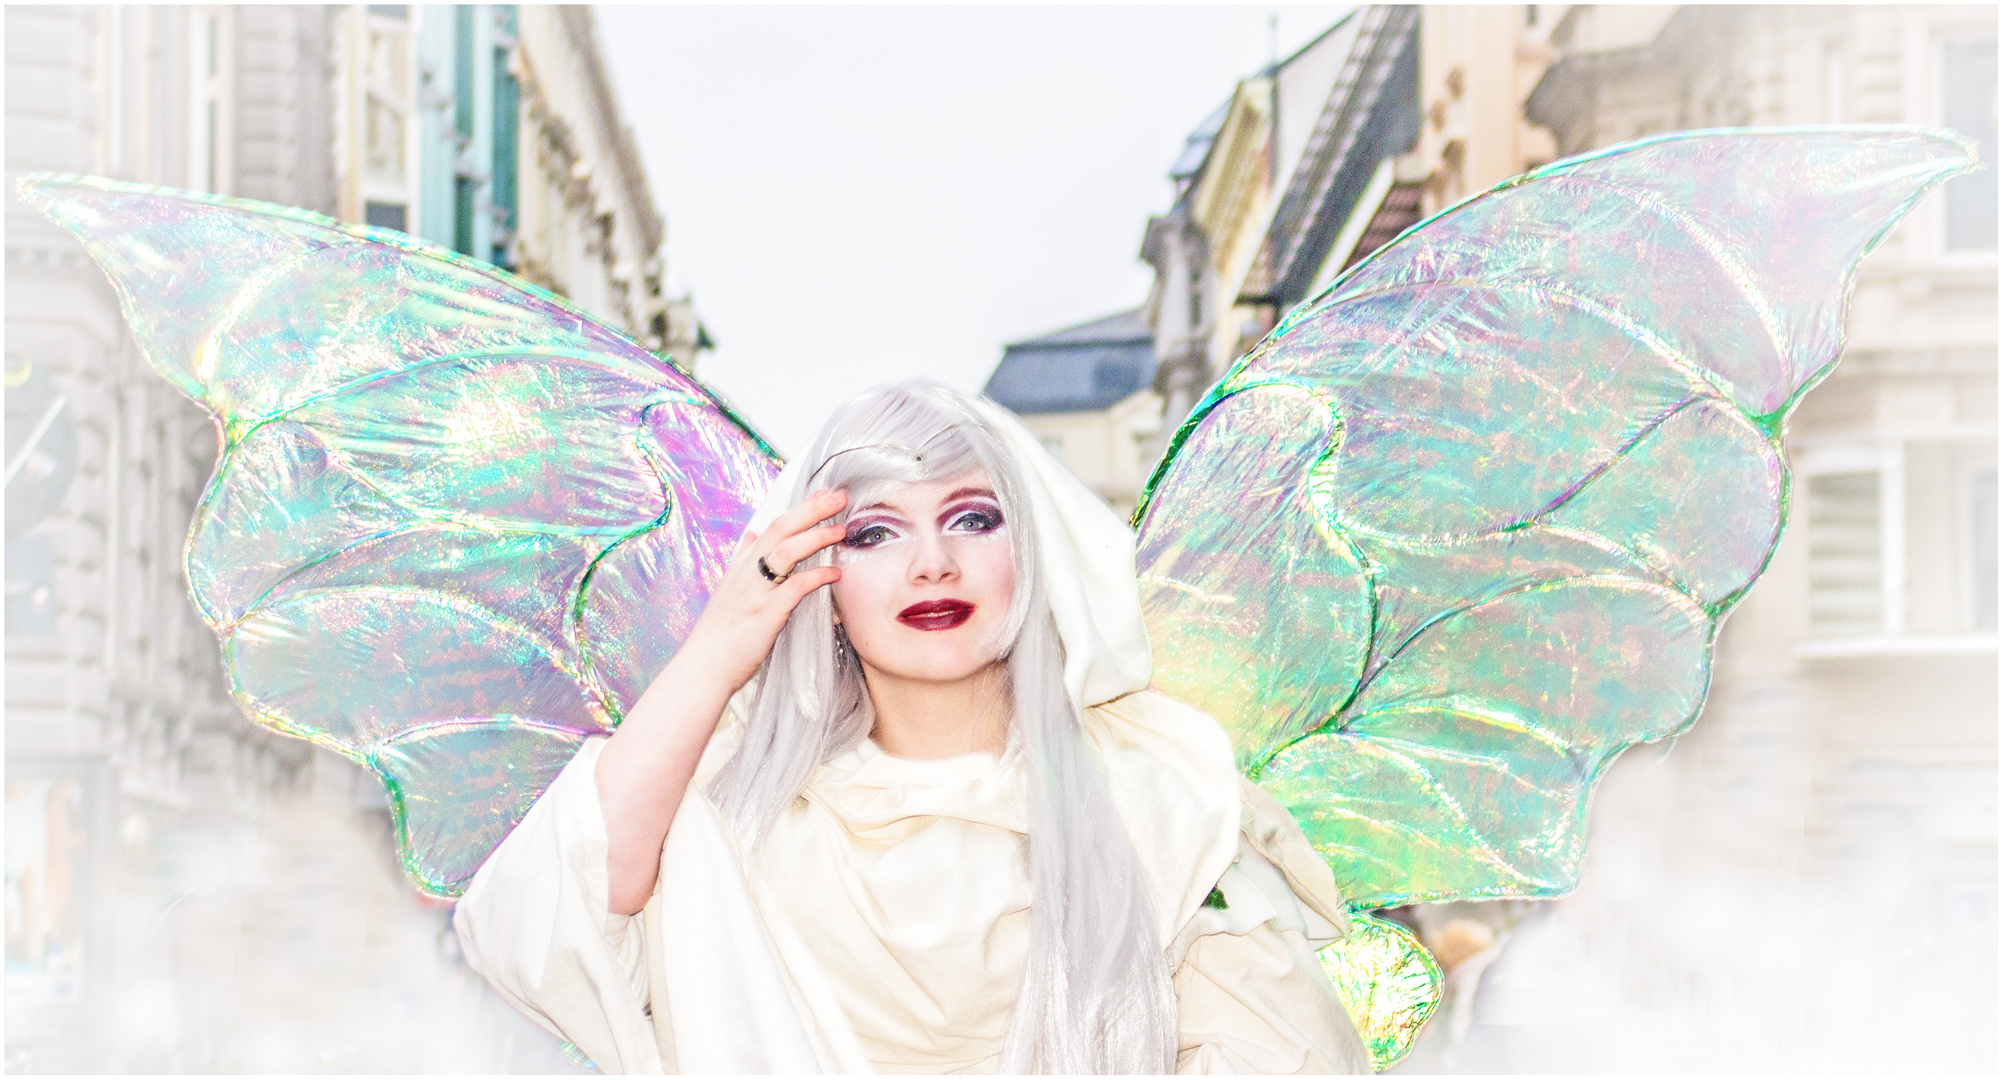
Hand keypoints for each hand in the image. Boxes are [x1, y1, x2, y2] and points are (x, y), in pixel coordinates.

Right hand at [677, 487, 847, 697]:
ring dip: (815, 537)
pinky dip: (816, 576)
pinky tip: (834, 573)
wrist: (704, 665)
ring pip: (785, 551)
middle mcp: (747, 572)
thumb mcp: (728, 588)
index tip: (823, 493)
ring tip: (840, 529)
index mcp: (741, 565)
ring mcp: (755, 591)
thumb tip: (750, 535)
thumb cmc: (720, 632)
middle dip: (811, 510)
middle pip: (780, 530)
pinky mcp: (765, 613)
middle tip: (838, 496)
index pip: (772, 526)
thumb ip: (742, 560)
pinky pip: (794, 587)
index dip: (799, 508)